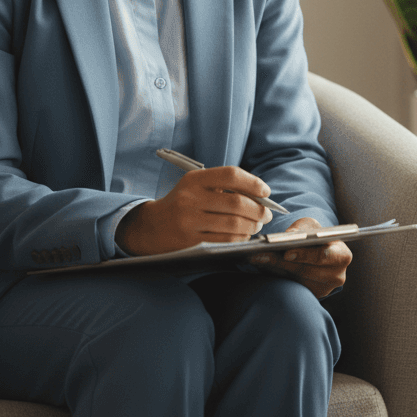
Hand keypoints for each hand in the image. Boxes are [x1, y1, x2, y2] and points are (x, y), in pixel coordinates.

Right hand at [116, 166, 273, 255]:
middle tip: (266, 215)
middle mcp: (190, 198)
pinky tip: (243, 236)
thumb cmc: (183, 203)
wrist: (150, 227)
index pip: (231, 175)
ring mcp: (189, 221)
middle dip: (259, 210)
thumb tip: (261, 196)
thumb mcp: (197, 186)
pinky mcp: (189, 242)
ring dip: (252, 226)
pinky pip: (225, 241)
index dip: (253, 182)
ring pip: (234, 224)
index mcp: (195, 180)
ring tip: (256, 225)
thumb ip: (224, 186)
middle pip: (237, 203)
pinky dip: (240, 238)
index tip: (265, 192)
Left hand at [249, 217, 351, 299]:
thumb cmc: (315, 234)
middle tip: (261, 254)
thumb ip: (301, 230)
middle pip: (306, 271)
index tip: (286, 253)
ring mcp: (323, 290)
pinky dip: (276, 275)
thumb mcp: (311, 226)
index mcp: (342, 256)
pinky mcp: (310, 296)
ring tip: (256, 258)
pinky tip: (262, 266)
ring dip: (274, 269)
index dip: (305, 255)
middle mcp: (336, 276)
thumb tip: (286, 237)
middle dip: (282, 262)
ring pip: (295, 280)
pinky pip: (290, 286)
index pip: (325, 257)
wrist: (319, 249)